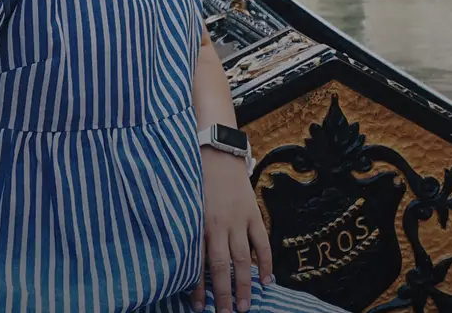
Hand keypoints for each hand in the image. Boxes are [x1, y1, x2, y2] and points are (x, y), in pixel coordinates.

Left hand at [192, 147, 271, 312]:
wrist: (217, 154)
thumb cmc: (197, 182)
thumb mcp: (188, 206)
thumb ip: (190, 231)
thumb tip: (185, 261)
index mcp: (200, 225)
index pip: (199, 264)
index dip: (199, 288)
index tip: (199, 307)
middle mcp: (219, 226)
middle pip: (222, 267)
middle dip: (224, 294)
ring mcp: (239, 221)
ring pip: (243, 259)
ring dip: (244, 285)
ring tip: (245, 306)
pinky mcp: (253, 214)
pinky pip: (262, 243)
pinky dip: (266, 262)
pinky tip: (266, 281)